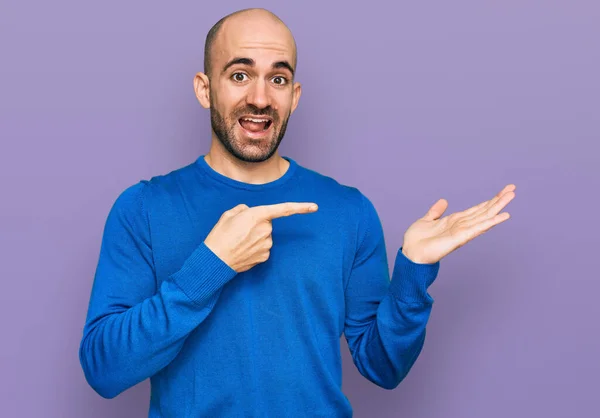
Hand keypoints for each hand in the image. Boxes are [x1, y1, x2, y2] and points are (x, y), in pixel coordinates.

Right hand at [204, 202, 318, 271]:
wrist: (215, 260)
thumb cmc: (220, 235)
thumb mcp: (228, 214)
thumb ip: (243, 209)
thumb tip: (249, 212)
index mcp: (257, 215)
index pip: (283, 209)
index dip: (300, 207)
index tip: (315, 207)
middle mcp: (266, 229)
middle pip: (268, 223)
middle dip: (257, 224)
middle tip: (240, 230)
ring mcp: (267, 244)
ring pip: (265, 236)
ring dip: (255, 237)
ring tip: (239, 241)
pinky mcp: (265, 256)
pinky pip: (263, 248)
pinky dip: (255, 248)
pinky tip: (243, 250)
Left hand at [401, 184, 515, 263]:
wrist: (410, 254)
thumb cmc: (416, 241)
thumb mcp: (426, 220)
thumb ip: (436, 211)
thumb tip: (444, 201)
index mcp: (455, 221)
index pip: (476, 209)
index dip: (489, 200)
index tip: (502, 191)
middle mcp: (462, 226)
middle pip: (484, 211)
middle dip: (498, 200)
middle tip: (512, 189)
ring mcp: (462, 232)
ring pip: (484, 217)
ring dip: (498, 207)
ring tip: (511, 196)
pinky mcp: (459, 238)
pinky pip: (477, 228)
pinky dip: (490, 222)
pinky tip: (502, 216)